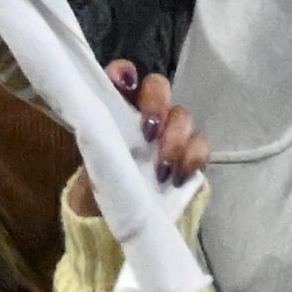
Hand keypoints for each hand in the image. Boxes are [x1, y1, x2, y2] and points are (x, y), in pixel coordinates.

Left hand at [71, 64, 206, 216]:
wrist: (116, 219)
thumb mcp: (91, 163)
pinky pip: (200, 145)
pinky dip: (192, 158)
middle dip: (157, 104)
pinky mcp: (190, 155)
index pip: (122, 75)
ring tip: (161, 169)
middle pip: (158, 87)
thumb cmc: (101, 183)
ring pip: (182, 115)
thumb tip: (100, 135)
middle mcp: (145, 112)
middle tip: (148, 132)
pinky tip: (178, 177)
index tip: (124, 85)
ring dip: (174, 138)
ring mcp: (171, 132)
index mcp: (117, 107)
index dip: (123, 73)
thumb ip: (96, 143)